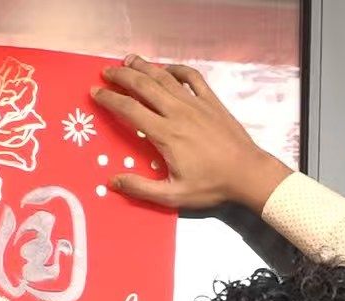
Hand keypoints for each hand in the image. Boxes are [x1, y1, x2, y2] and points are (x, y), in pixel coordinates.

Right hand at [92, 56, 291, 212]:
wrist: (248, 173)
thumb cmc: (212, 185)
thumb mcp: (174, 195)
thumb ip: (141, 188)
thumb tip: (112, 182)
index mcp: (165, 133)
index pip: (130, 109)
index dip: (110, 99)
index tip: (96, 92)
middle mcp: (178, 112)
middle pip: (144, 85)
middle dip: (122, 76)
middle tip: (106, 72)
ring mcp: (196, 103)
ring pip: (165, 78)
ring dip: (145, 67)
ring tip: (128, 60)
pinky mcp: (211, 101)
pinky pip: (192, 77)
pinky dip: (177, 69)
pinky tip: (167, 69)